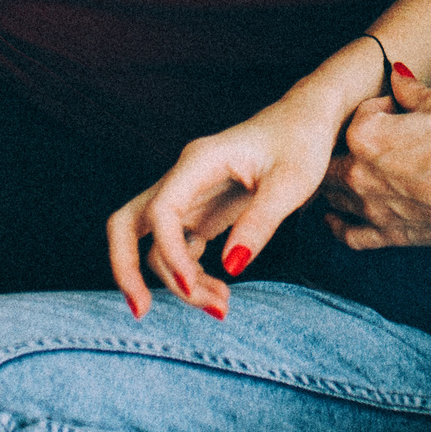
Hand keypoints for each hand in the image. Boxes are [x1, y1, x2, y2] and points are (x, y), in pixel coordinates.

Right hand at [107, 94, 345, 319]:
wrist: (305, 121)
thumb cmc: (300, 142)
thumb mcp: (291, 182)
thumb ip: (259, 222)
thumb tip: (231, 267)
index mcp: (200, 161)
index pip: (161, 210)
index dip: (169, 251)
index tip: (193, 284)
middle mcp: (184, 178)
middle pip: (127, 223)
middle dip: (125, 268)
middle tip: (143, 311)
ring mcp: (188, 196)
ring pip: (156, 244)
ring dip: (177, 280)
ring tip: (221, 306)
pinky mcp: (199, 212)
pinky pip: (178, 248)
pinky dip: (190, 274)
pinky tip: (219, 291)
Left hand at [322, 71, 430, 250]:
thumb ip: (412, 90)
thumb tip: (398, 74)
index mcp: (366, 135)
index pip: (359, 113)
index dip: (381, 107)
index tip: (397, 110)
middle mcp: (357, 172)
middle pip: (333, 156)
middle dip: (346, 144)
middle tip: (370, 140)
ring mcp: (368, 207)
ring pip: (333, 194)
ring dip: (335, 182)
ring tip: (342, 174)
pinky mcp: (384, 234)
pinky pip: (348, 234)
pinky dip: (337, 226)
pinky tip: (332, 219)